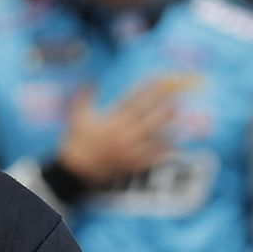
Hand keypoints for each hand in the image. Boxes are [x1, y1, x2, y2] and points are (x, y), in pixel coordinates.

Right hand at [54, 81, 178, 188]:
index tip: (158, 81)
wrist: (77, 169)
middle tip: (175, 96)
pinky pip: (152, 157)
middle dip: (163, 105)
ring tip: (176, 115)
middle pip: (149, 117)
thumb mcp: (76, 116)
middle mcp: (124, 134)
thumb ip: (83, 97)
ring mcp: (130, 150)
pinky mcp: (133, 163)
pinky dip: (163, 151)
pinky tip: (173, 145)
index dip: (148, 90)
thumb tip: (90, 81)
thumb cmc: (76, 140)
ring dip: (166, 125)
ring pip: (154, 136)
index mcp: (113, 121)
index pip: (134, 101)